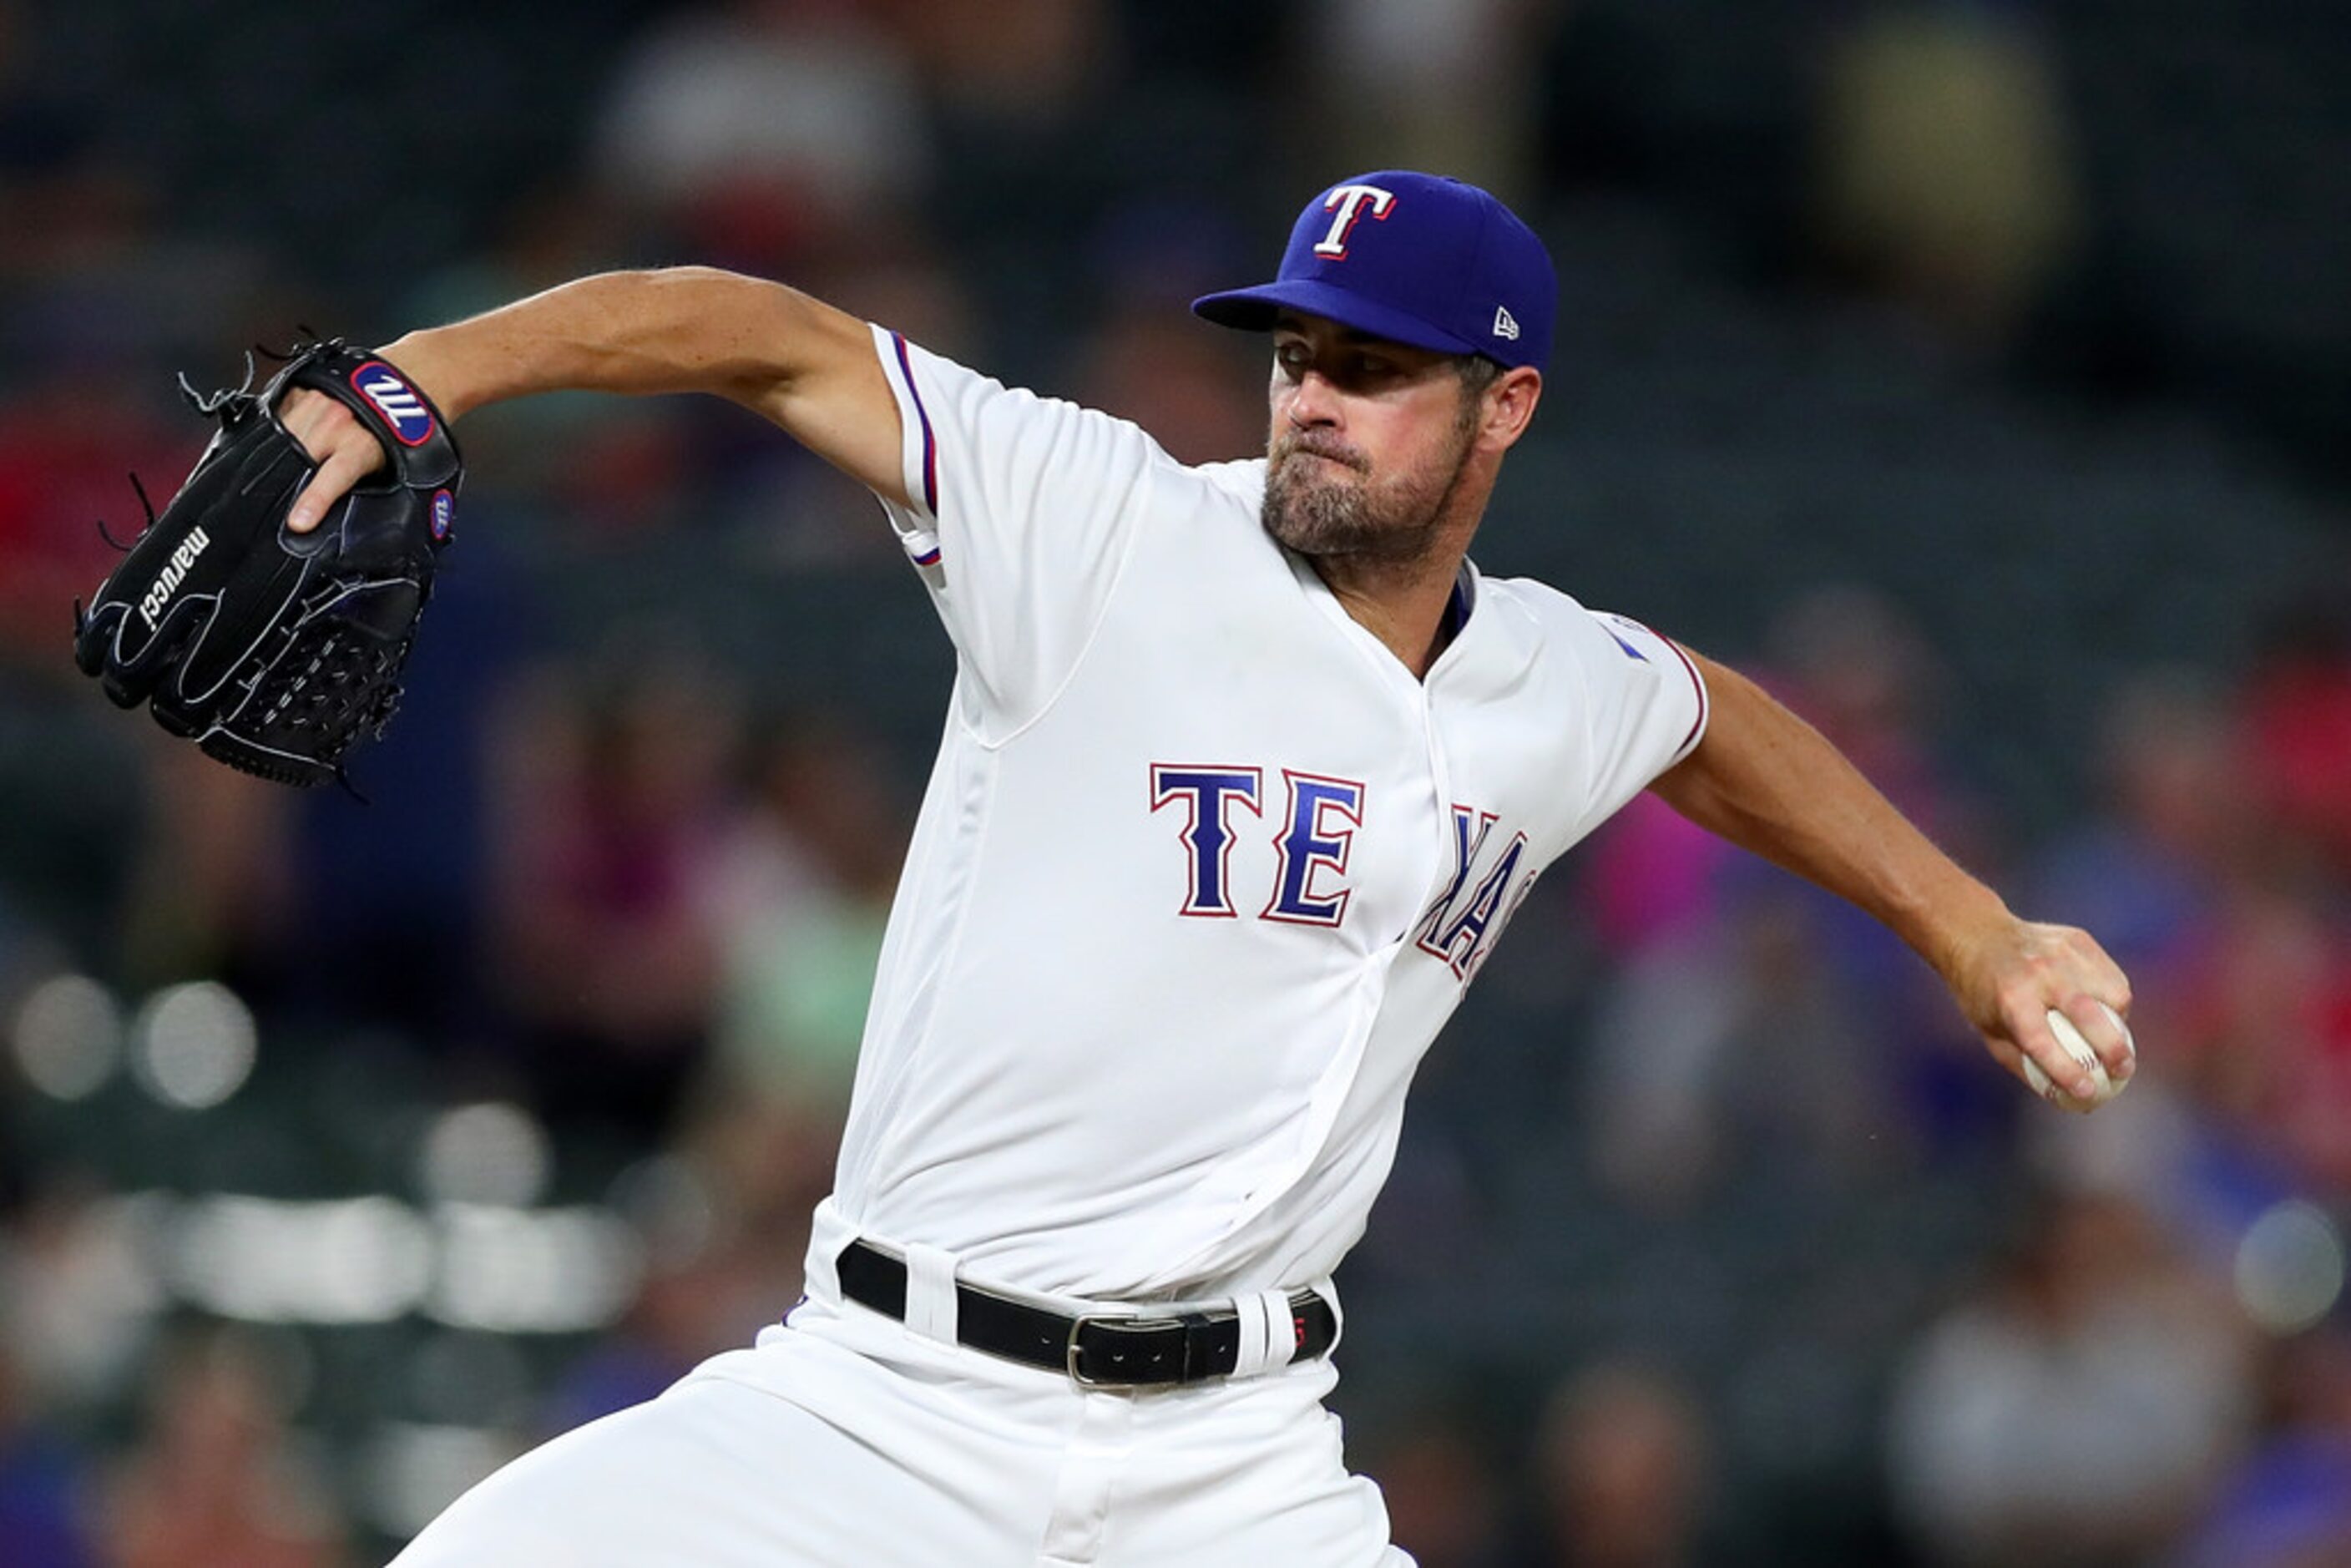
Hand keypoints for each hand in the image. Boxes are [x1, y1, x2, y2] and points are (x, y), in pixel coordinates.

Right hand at [281, 336, 452, 532]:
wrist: (421, 375)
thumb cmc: (413, 424)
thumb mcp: (396, 463)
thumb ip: (370, 483)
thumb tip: (349, 510)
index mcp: (359, 445)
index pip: (332, 478)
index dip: (313, 501)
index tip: (297, 522)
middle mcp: (335, 421)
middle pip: (294, 456)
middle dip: (285, 479)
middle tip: (278, 501)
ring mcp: (316, 401)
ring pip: (281, 434)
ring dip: (280, 454)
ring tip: (278, 472)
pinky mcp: (305, 386)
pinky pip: (280, 414)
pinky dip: (280, 430)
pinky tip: (285, 441)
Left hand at [1943, 914, 2134, 1101]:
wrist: (1978, 935)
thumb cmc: (1984, 994)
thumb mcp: (1990, 1031)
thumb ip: (2026, 1064)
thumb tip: (2070, 1099)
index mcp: (2010, 999)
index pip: (2043, 1042)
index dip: (2067, 1072)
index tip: (2089, 1093)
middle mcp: (2037, 974)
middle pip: (2089, 1015)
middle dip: (2114, 1049)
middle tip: (2123, 1071)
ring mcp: (2061, 953)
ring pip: (2113, 993)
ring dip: (2119, 1023)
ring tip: (2114, 1040)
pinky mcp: (2078, 941)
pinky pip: (2112, 977)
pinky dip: (2114, 999)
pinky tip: (2107, 1012)